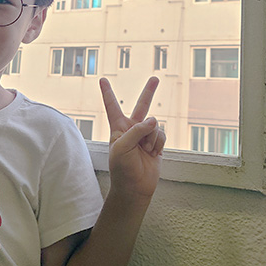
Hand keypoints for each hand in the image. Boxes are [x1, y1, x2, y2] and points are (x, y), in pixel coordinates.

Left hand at [100, 76, 165, 199]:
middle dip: (149, 92)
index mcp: (118, 127)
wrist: (134, 188)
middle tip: (155, 78)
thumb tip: (154, 120)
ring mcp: (145, 136)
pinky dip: (158, 144)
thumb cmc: (122, 168)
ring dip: (151, 138)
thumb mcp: (122, 147)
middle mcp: (132, 128)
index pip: (112, 105)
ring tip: (144, 151)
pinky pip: (162, 135)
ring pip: (155, 125)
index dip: (107, 92)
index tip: (102, 79)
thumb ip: (137, 131)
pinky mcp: (157, 144)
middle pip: (142, 105)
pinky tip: (153, 153)